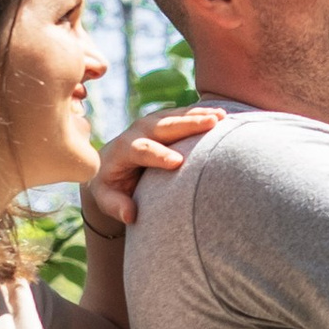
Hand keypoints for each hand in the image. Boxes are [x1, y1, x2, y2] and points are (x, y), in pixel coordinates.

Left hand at [82, 103, 223, 237]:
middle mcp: (137, 131)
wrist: (108, 164)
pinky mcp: (163, 120)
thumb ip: (116, 206)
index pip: (142, 150)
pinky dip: (202, 113)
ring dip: (199, 115)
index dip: (159, 155)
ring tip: (221, 117)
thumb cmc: (110, 186)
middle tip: (211, 124)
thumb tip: (131, 215)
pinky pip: (183, 114)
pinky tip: (222, 115)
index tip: (178, 162)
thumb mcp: (106, 198)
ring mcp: (151, 122)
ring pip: (176, 116)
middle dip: (188, 124)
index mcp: (123, 150)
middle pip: (164, 126)